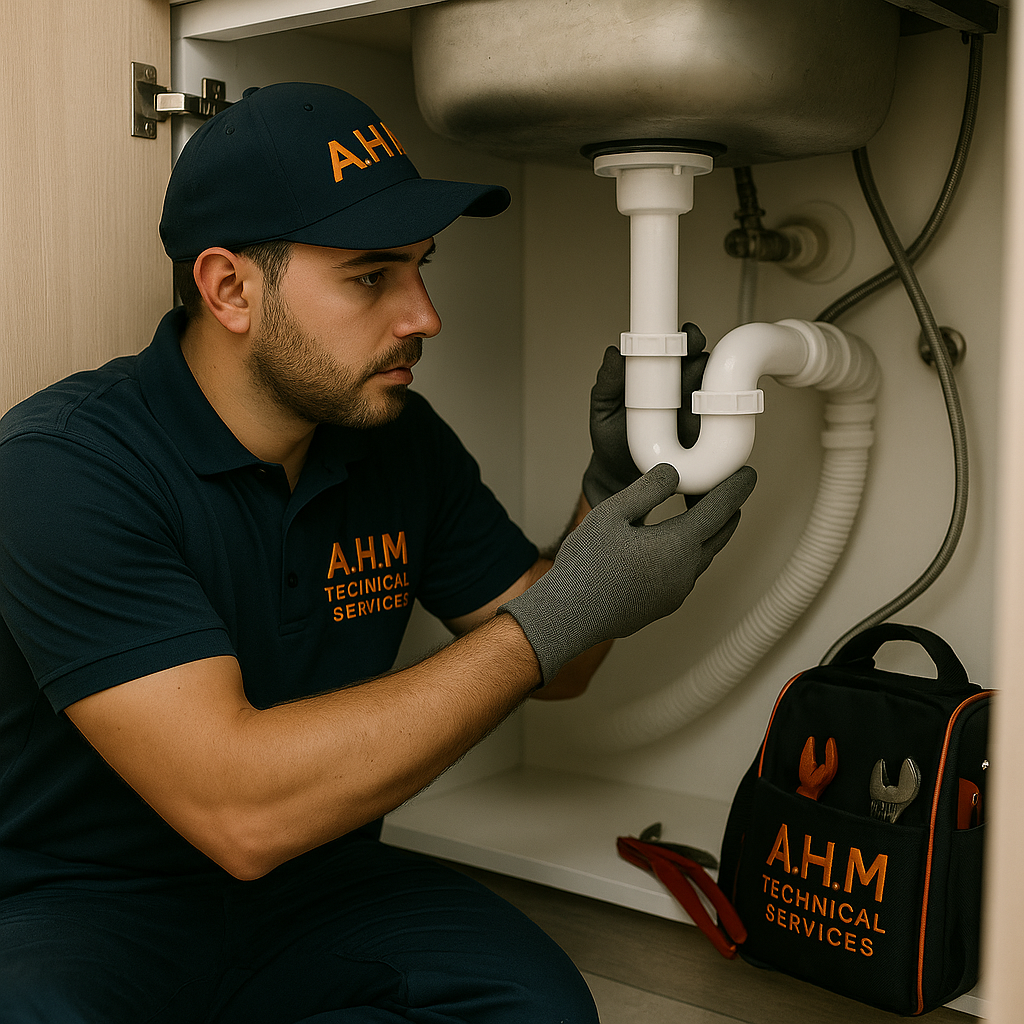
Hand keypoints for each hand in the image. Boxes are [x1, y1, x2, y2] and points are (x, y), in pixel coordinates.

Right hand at [501, 462, 755, 682]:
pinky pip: (688, 573)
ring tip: (703, 513)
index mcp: (678, 545)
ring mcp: (676, 592)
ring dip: (709, 532)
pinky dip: (692, 552)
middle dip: (728, 510)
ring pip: (704, 555)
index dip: (736, 488)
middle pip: (719, 534)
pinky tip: (674, 545)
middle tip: (729, 490)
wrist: (568, 615)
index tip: (748, 474)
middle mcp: (685, 572)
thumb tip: (673, 473)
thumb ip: (647, 490)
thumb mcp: (612, 513)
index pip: (720, 510)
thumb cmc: (585, 564)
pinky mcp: (664, 604)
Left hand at [582, 325, 708, 507]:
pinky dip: (724, 410)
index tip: (683, 337)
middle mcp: (680, 388)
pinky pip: (722, 417)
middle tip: (695, 359)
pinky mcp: (707, 433)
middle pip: (702, 362)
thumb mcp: (603, 410)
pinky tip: (714, 412)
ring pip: (714, 387)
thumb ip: (608, 383)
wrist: (621, 478)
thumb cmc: (613, 439)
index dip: (683, 339)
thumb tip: (613, 354)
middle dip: (703, 355)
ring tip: (698, 392)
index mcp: (656, 375)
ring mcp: (696, 410)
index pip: (675, 348)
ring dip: (713, 382)